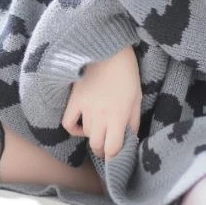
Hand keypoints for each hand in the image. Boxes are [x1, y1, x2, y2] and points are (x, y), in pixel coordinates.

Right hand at [61, 45, 141, 159]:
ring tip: (100, 125)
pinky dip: (73, 128)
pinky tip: (81, 124)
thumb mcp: (137, 97)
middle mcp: (101, 116)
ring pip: (85, 135)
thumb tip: (130, 138)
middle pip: (97, 146)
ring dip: (93, 134)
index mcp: (119, 116)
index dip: (115, 156)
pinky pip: (67, 123)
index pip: (113, 149)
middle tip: (108, 143)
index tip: (118, 153)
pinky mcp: (74, 100)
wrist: (109, 49)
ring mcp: (85, 108)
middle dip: (103, 149)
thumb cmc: (127, 72)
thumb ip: (133, 121)